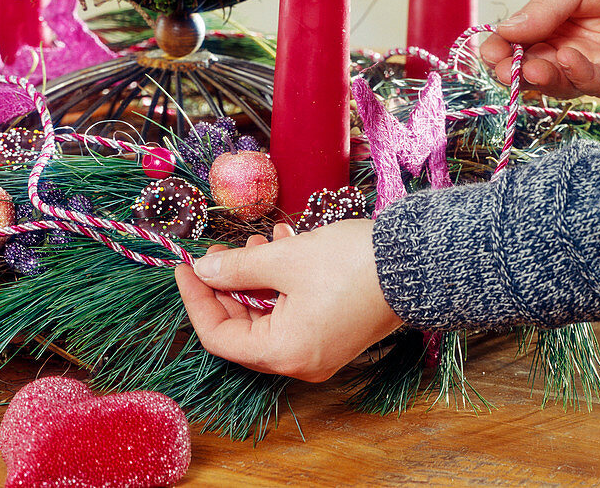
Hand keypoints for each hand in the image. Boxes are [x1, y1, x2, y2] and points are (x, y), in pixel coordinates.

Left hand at [174, 219, 400, 382]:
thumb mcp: (284, 259)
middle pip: (242, 327)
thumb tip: (202, 271)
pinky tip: (284, 245)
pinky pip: (290, 310)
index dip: (196, 300)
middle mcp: (300, 360)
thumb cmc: (349, 264)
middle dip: (228, 284)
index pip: (219, 337)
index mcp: (284, 351)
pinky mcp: (332, 330)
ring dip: (255, 277)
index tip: (184, 266)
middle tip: (220, 248)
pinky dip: (279, 282)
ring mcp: (318, 348)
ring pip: (267, 314)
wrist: (415, 263)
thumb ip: (236, 268)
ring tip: (260, 240)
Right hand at [481, 0, 599, 98]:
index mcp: (553, 20)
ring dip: (541, 77)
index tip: (487, 50)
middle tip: (501, 67)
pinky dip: (576, 75)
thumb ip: (543, 5)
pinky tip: (567, 58)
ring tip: (530, 66)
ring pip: (558, 82)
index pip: (519, 41)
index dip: (501, 48)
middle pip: (532, 66)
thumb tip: (504, 29)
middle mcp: (568, 46)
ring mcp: (593, 65)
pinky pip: (593, 85)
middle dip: (513, 69)